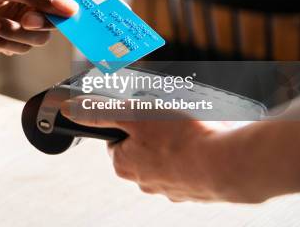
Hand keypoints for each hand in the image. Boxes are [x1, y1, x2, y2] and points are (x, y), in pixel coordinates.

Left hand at [0, 0, 88, 54]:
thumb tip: (70, 8)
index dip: (91, 1)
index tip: (104, 15)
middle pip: (62, 18)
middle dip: (40, 21)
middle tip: (25, 19)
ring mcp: (27, 20)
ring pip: (41, 37)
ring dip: (14, 33)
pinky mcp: (15, 39)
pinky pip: (23, 48)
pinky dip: (4, 42)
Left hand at [61, 96, 236, 202]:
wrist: (229, 165)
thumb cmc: (181, 138)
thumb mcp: (134, 114)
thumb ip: (101, 111)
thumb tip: (70, 109)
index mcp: (125, 165)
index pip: (116, 142)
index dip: (127, 123)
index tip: (142, 114)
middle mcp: (145, 183)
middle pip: (142, 149)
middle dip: (154, 130)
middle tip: (169, 117)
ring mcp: (173, 189)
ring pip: (168, 158)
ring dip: (177, 141)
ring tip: (191, 127)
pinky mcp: (198, 190)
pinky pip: (192, 166)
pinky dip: (197, 153)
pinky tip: (207, 141)